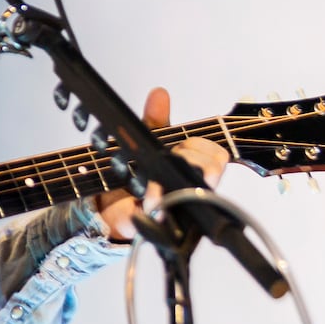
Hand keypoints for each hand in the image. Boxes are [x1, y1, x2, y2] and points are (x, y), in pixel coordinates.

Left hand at [95, 87, 229, 241]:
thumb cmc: (138, 173)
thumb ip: (153, 121)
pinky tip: (145, 210)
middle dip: (187, 167)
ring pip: (193, 202)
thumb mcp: (144, 143)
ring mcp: (182, 208)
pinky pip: (169, 229)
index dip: (202, 151)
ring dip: (169, 193)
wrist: (109, 204)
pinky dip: (156, 217)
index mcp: (193, 164)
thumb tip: (159, 94)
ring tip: (149, 195)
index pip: (215, 155)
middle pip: (209, 174)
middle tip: (166, 169)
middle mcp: (192, 187)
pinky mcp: (163, 228)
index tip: (182, 149)